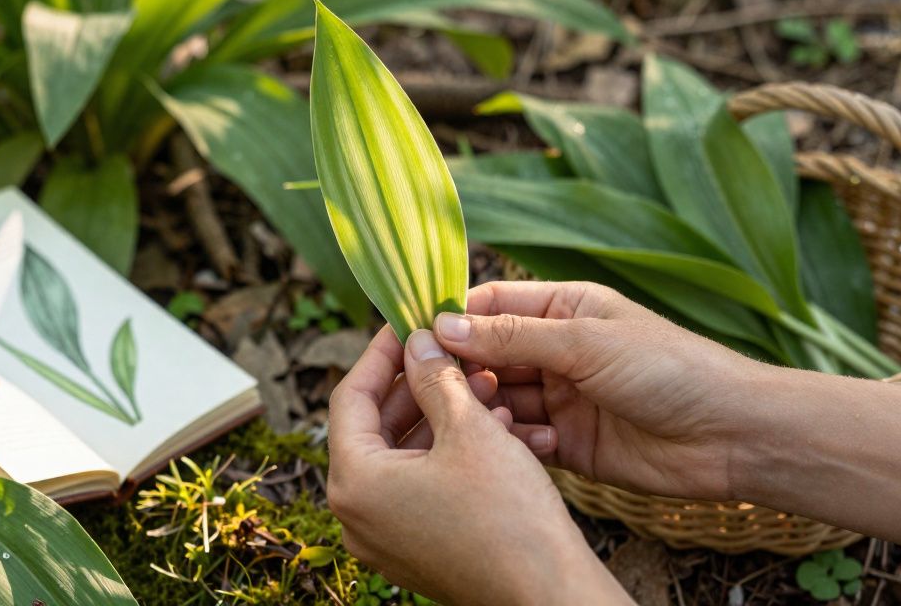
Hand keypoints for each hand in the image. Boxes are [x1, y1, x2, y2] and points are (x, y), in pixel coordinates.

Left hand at [327, 326, 630, 604]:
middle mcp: (357, 514)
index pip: (351, 396)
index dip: (383, 352)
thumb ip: (435, 376)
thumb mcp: (470, 428)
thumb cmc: (508, 516)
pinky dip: (452, 452)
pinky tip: (498, 427)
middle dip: (422, 384)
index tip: (408, 322)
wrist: (549, 596)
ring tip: (488, 387)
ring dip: (445, 415)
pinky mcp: (416, 548)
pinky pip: (423, 484)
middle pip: (377, 426)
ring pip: (406, 454)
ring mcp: (385, 536)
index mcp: (354, 482)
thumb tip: (417, 341)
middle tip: (455, 351)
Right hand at [432, 281, 761, 501]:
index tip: (409, 335)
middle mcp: (557, 350)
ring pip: (499, 400)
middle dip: (460, 369)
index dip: (450, 318)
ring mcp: (562, 398)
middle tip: (434, 388)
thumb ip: (513, 336)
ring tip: (474, 417)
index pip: (490, 304)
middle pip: (487, 355)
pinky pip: (521, 439)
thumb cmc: (671, 369)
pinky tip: (517, 446)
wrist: (731, 435)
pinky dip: (511, 442)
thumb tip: (443, 324)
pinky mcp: (568, 444)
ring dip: (483, 408)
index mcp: (564, 307)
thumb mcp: (586, 342)